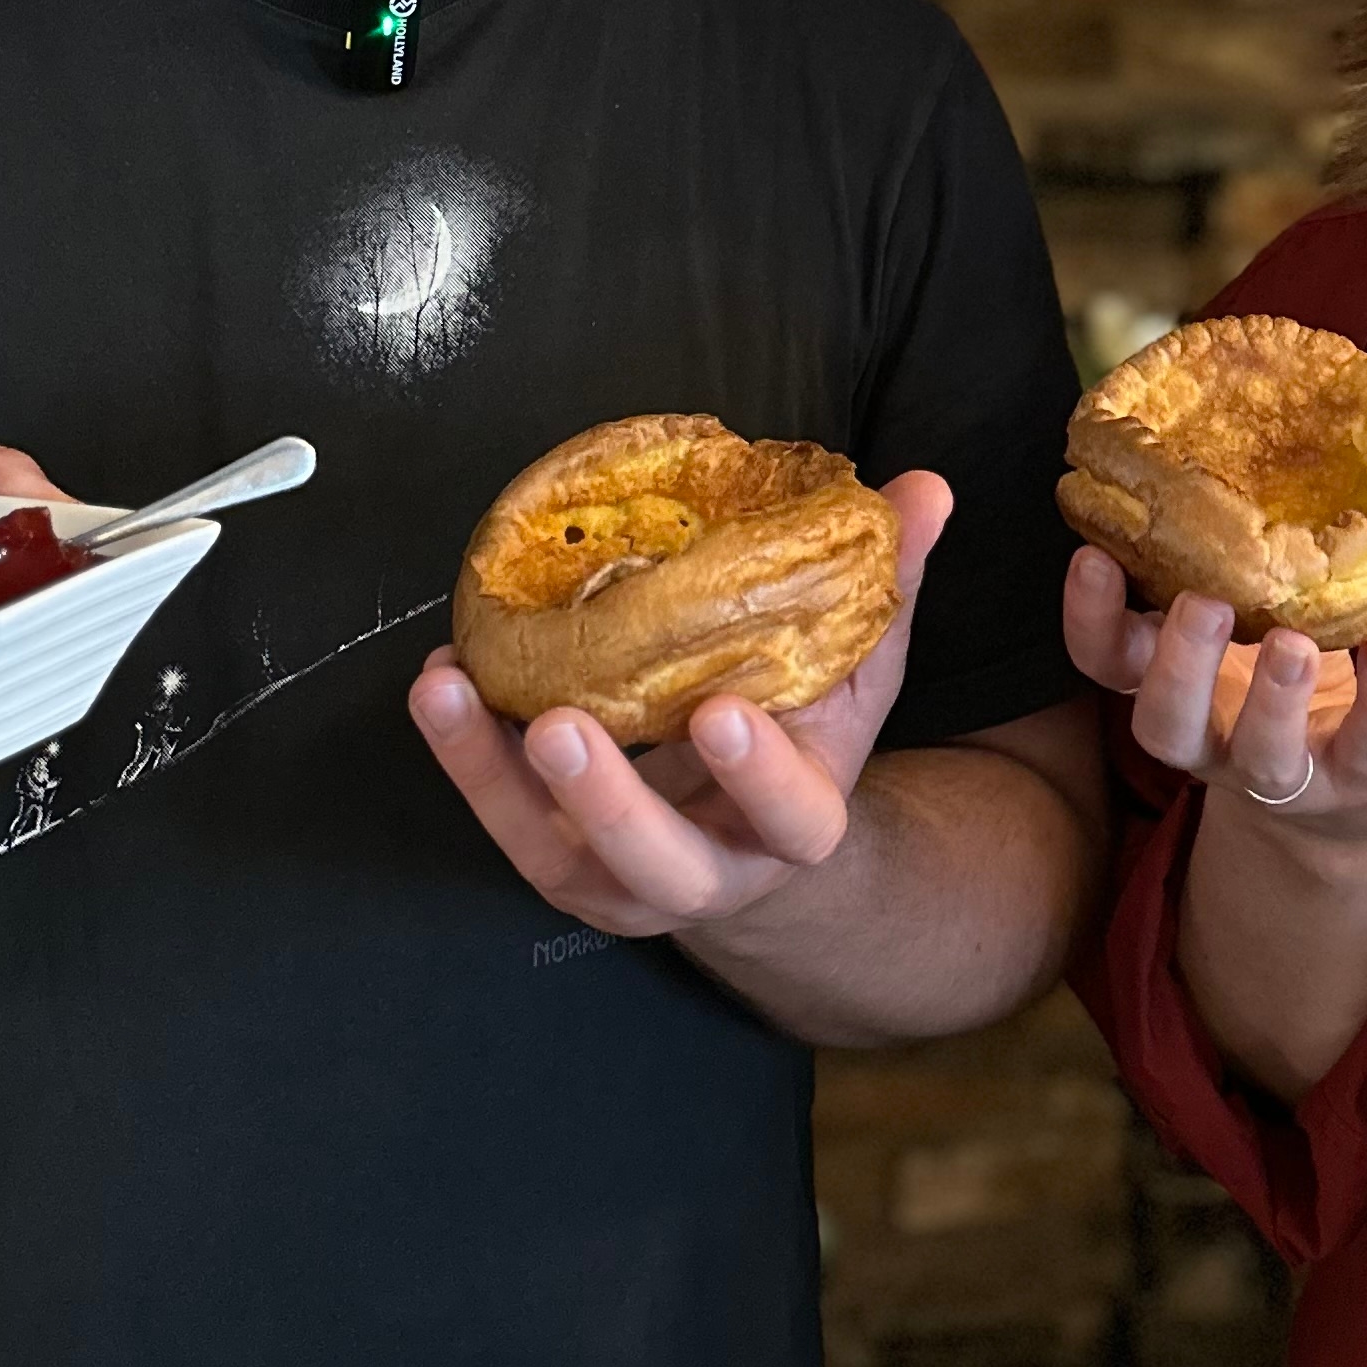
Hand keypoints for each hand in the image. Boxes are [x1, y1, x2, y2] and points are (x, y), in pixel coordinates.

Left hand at [405, 470, 948, 938]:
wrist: (751, 841)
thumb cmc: (806, 736)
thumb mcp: (856, 668)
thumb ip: (890, 583)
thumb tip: (925, 487)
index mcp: (797, 825)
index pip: (793, 818)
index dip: (760, 776)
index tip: (722, 714)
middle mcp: (710, 871)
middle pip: (661, 865)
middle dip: (610, 802)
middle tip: (560, 727)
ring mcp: (622, 879)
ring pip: (552, 851)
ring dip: (492, 773)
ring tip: (449, 689)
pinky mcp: (555, 860)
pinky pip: (501, 820)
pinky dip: (464, 755)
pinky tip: (441, 682)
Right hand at [1061, 547, 1366, 854]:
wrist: (1345, 787)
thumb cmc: (1272, 675)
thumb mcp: (1234, 624)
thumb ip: (1214, 568)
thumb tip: (1207, 447)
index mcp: (1171, 687)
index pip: (1106, 663)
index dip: (1089, 619)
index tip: (1094, 555)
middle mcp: (1212, 739)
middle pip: (1167, 725)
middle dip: (1180, 668)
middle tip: (1204, 604)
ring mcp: (1282, 772)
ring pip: (1263, 755)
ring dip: (1274, 698)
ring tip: (1293, 641)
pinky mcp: (1355, 779)